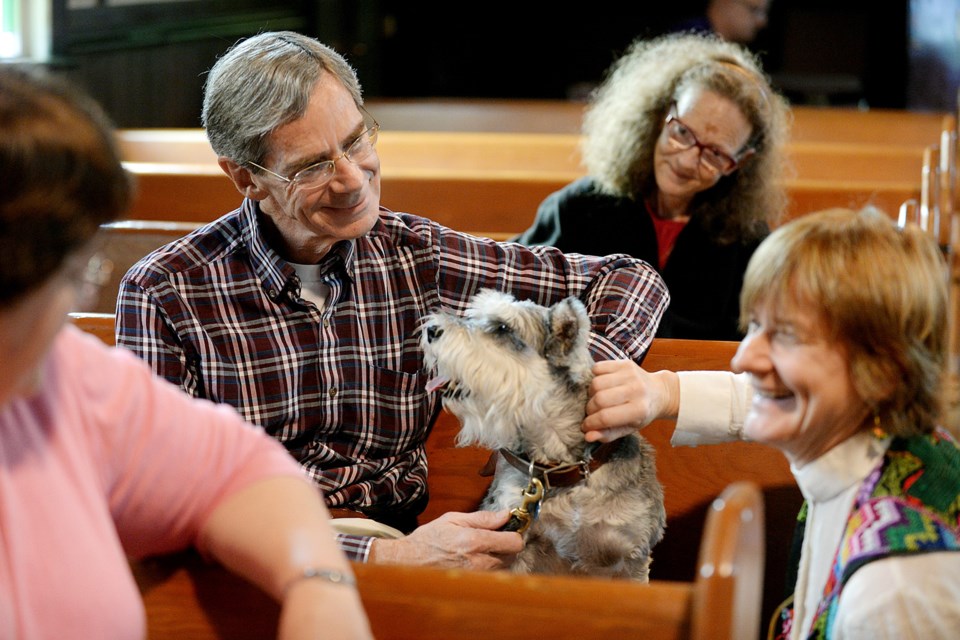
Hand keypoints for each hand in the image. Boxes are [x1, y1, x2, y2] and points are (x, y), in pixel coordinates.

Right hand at [369, 510, 522, 569]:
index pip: (514, 542)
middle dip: (506, 545)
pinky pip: (492, 576)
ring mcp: (476, 576)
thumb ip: (482, 518)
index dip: (514, 533)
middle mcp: (478, 562)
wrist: (409, 561)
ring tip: (481, 549)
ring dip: (499, 557)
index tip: (507, 528)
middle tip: (492, 537)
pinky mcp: (472, 585)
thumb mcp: (454, 519)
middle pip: (512, 555)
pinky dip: (490, 568)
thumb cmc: (429, 538)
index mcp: (475, 542)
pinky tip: (476, 560)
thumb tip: (505, 515)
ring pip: (504, 567)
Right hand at [582, 360, 679, 441]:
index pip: (605, 417)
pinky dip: (594, 377)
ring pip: (596, 383)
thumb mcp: (628, 428)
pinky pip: (597, 367)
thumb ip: (608, 435)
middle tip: (592, 412)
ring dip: (591, 393)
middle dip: (590, 408)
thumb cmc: (641, 413)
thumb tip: (587, 436)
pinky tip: (601, 385)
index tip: (585, 426)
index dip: (590, 423)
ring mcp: (631, 374)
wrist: (659, 392)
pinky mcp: (625, 363)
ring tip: (597, 398)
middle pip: (599, 399)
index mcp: (639, 410)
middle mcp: (636, 390)